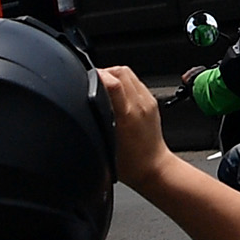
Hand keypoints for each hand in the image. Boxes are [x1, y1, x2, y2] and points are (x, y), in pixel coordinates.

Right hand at [98, 64, 176, 180]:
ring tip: (102, 85)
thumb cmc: (130, 164)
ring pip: (129, 74)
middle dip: (104, 71)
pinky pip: (136, 83)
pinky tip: (115, 93)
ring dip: (114, 75)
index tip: (86, 76)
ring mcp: (148, 102)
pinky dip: (123, 82)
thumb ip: (98, 119)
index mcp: (127, 114)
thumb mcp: (106, 143)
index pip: (114, 81)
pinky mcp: (152, 103)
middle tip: (92, 79)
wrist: (154, 168)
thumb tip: (88, 102)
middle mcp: (140, 104)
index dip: (98, 74)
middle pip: (122, 71)